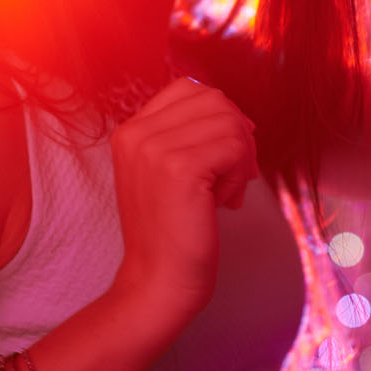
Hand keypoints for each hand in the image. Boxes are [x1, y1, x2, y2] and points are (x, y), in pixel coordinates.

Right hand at [110, 79, 257, 309]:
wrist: (158, 281)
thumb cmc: (174, 230)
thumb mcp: (170, 171)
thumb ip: (189, 136)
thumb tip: (239, 115)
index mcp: (129, 130)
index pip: (189, 89)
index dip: (220, 114)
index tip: (228, 152)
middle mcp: (136, 133)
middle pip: (214, 100)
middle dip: (237, 134)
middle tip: (235, 175)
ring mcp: (154, 148)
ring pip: (229, 122)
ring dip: (240, 158)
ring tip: (226, 192)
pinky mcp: (179, 168)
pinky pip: (235, 147)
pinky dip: (240, 174)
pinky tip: (226, 202)